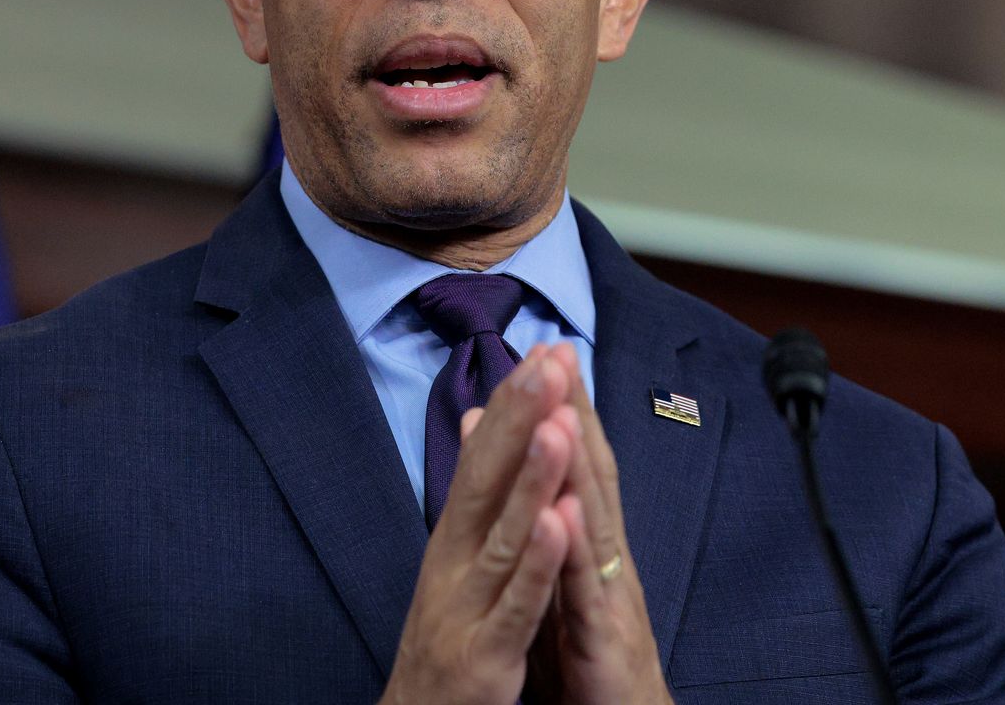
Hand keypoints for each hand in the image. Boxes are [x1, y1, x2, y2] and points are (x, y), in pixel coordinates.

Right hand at [379, 349, 579, 704]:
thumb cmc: (446, 643)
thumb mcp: (456, 564)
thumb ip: (473, 495)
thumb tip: (479, 419)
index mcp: (453, 540)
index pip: (483, 458)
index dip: (513, 404)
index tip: (544, 350)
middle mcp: (452, 563)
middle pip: (485, 479)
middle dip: (520, 417)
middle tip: (548, 359)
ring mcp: (465, 607)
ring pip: (501, 534)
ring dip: (531, 477)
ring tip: (557, 423)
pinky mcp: (483, 655)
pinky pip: (515, 605)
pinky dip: (536, 564)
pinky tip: (558, 524)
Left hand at [539, 342, 672, 704]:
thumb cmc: (590, 653)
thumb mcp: (564, 577)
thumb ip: (548, 521)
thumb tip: (530, 468)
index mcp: (591, 543)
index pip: (579, 462)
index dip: (566, 404)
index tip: (548, 349)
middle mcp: (606, 558)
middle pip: (592, 473)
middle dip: (577, 412)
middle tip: (560, 353)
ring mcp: (607, 594)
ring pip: (591, 520)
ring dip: (578, 466)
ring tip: (562, 412)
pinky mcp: (600, 638)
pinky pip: (582, 591)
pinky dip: (571, 551)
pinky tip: (561, 514)